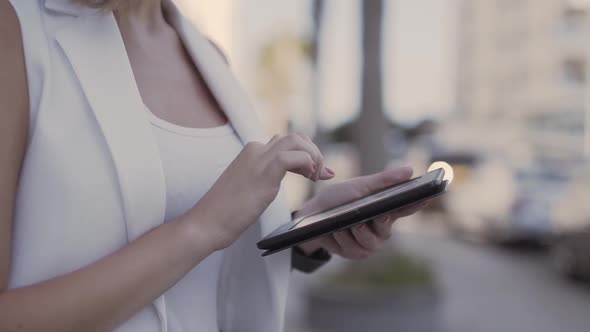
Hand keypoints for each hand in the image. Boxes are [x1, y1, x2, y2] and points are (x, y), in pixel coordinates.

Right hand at [187, 134, 333, 249]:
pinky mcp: (263, 174)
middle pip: (295, 137)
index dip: (308, 154)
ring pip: (296, 141)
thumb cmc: (225, 212)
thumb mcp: (248, 188)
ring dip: (314, 156)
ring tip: (316, 178)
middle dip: (314, 153)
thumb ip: (264, 177)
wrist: (205, 223)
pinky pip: (292, 157)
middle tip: (320, 175)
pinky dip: (307, 163)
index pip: (287, 142)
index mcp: (252, 152)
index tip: (319, 172)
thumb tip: (280, 176)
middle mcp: (255, 150)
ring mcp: (258, 160)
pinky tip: (309, 178)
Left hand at [296, 167, 427, 258]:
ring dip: (356, 233)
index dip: (419, 203)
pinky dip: (343, 240)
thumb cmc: (337, 199)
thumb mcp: (358, 186)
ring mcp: (368, 242)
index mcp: (384, 208)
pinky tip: (335, 232)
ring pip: (370, 243)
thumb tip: (409, 170)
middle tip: (377, 215)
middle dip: (380, 223)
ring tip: (345, 225)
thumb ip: (383, 180)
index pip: (407, 207)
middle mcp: (380, 228)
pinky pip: (354, 251)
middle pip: (387, 230)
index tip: (428, 196)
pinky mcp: (354, 253)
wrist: (311, 216)